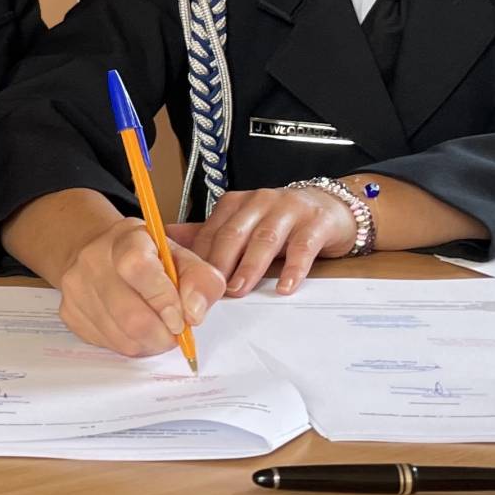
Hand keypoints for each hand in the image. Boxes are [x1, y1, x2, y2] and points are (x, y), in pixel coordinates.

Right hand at [53, 220, 223, 357]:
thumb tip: (193, 313)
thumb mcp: (181, 257)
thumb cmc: (148, 258)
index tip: (181, 319)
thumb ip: (201, 280)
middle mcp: (93, 259)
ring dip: (149, 343)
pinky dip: (130, 345)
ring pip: (122, 338)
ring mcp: (76, 288)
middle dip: (162, 335)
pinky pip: (108, 345)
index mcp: (125, 237)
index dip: (164, 300)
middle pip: (130, 315)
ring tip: (156, 329)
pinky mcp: (69, 313)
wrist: (102, 255)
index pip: (138, 269)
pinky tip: (134, 329)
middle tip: (174, 332)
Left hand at [173, 185, 357, 297]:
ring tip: (239, 290)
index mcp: (237, 204)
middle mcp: (260, 202)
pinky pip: (302, 246)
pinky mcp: (316, 223)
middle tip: (210, 291)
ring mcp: (289, 210)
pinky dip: (293, 268)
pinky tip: (285, 287)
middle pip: (235, 234)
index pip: (212, 232)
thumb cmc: (280, 221)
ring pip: (265, 239)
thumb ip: (208, 235)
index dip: (199, 259)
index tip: (189, 285)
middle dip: (220, 263)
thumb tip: (164, 239)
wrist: (330, 207)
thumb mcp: (244, 224)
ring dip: (250, 266)